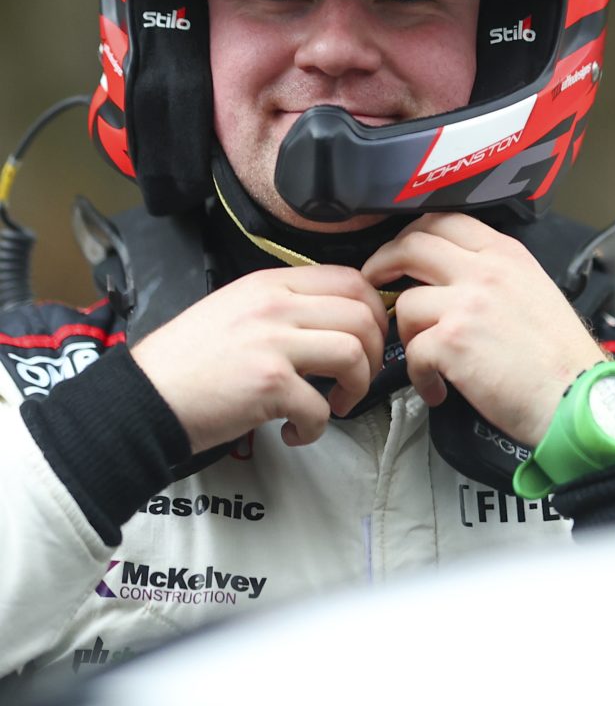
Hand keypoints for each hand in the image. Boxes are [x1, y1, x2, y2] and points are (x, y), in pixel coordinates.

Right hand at [132, 265, 387, 452]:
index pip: (349, 279)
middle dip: (374, 352)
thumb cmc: (188, 359)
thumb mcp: (236, 307)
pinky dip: (316, 428)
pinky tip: (295, 432)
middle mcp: (276, 305)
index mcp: (271, 283)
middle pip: (361, 315)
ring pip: (354, 353)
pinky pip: (321, 407)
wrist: (145, 396)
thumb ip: (282, 304)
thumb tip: (333, 319)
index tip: (368, 336)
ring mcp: (273, 343)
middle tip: (358, 377)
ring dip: (356, 388)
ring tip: (335, 405)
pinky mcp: (269, 385)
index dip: (373, 309)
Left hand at [362, 214, 604, 445]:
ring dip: (408, 334)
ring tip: (427, 359)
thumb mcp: (534, 289)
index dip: (411, 234)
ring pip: (406, 304)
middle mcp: (484, 270)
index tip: (398, 252)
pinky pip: (413, 352)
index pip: (444, 220)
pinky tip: (438, 390)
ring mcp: (466, 304)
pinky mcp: (453, 342)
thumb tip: (452, 274)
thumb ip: (495, 273)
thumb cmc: (560, 356)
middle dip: (384, 263)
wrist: (577, 399)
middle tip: (376, 283)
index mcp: (505, 254)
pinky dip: (420, 376)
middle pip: (412, 245)